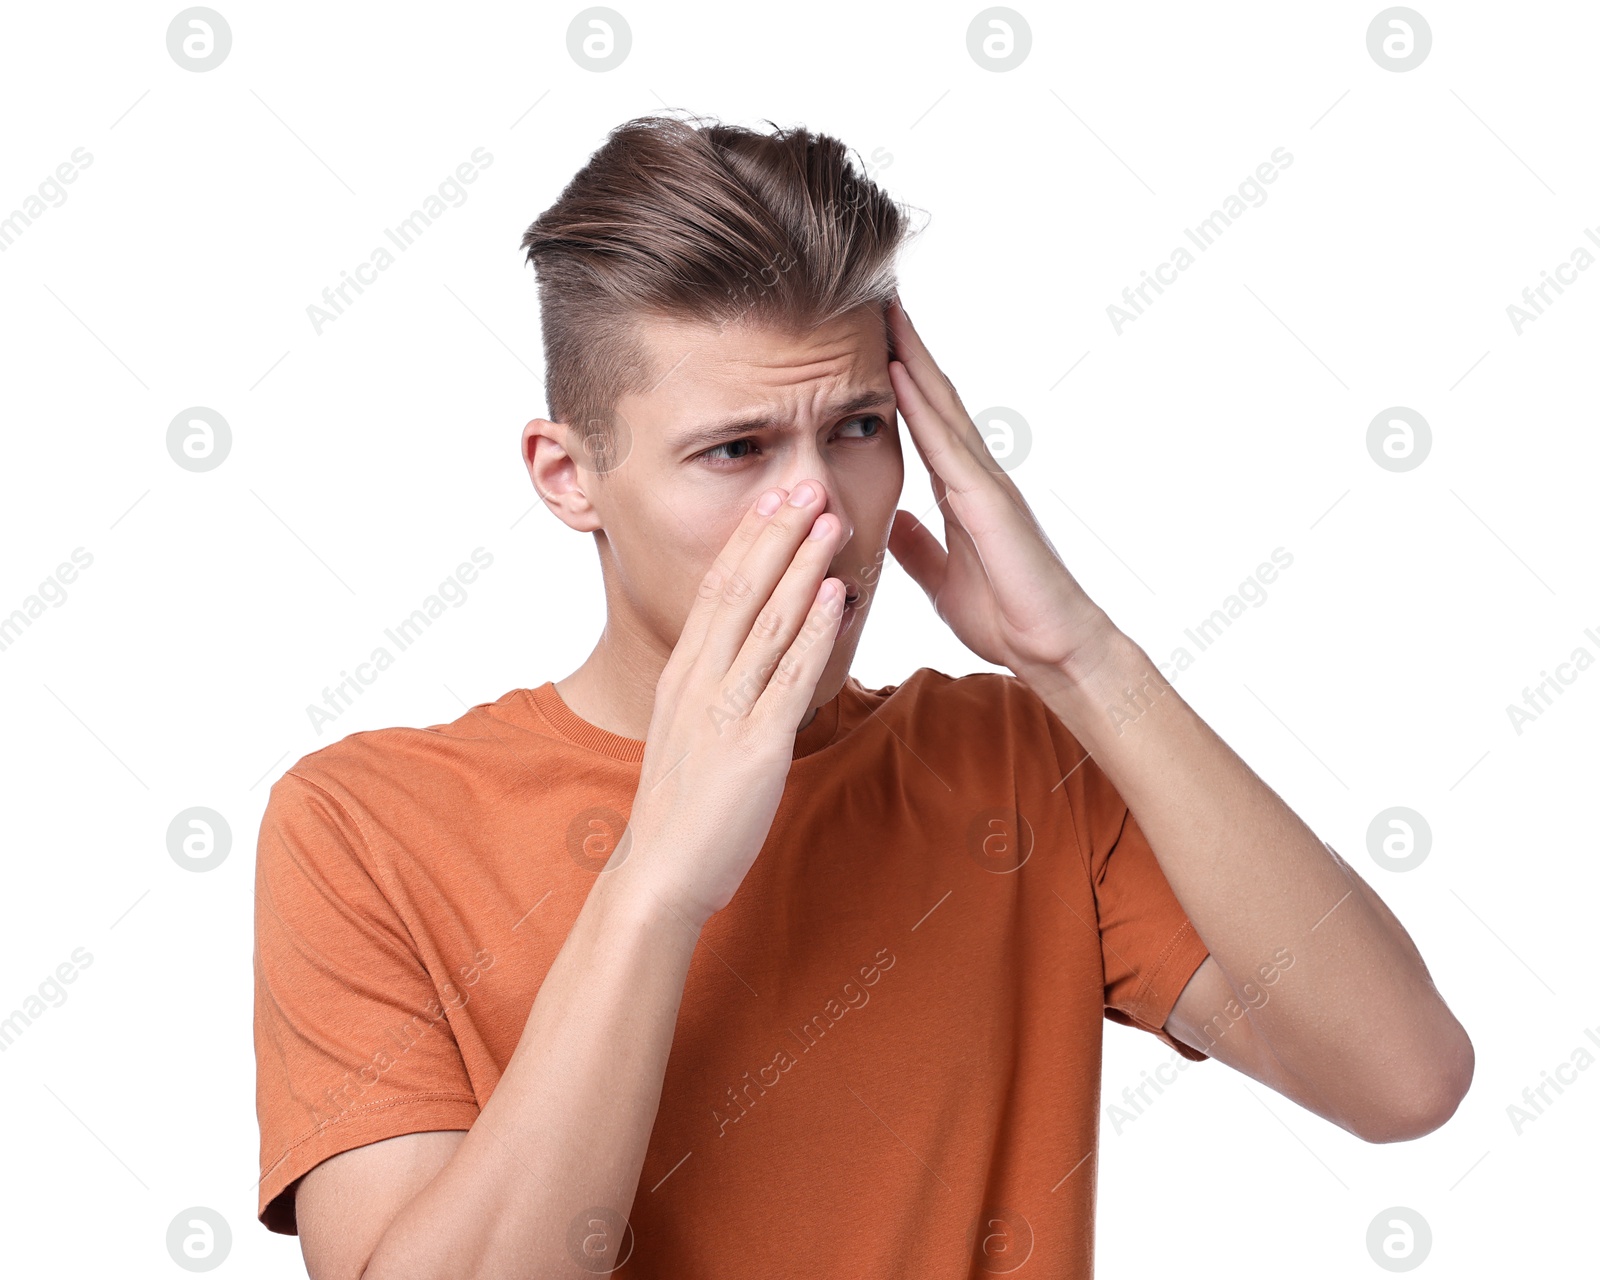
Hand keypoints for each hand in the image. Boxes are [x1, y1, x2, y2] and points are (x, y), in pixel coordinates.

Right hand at [619, 482, 848, 927]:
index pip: (716, 590)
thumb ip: (713, 690)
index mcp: (682, 675)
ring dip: (802, 566)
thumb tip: (742, 659)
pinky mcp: (754, 745)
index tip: (772, 499)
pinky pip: (788, 677)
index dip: (748, 540)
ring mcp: (724, 710)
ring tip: (829, 519)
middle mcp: (699, 681)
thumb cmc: (680, 810)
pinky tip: (836, 596)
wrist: (660, 873)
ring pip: (766, 622)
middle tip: (804, 485)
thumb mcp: (687, 732)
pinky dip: (813, 631)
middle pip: (738, 589)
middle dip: (775, 533)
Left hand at [883, 295, 1120, 681]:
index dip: (897, 379)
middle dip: (905, 347)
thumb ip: (919, 546)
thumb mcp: (941, 578)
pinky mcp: (990, 501)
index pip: (922, 421)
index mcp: (960, 492)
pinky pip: (947, 444)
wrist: (1053, 649)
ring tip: (884, 310)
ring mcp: (986, 482)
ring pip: (942, 405)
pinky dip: (922, 405)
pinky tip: (898, 372)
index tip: (867, 339)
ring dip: (911, 356)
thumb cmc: (1007, 617)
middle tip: (876, 297)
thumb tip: (893, 522)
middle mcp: (975, 475)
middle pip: (934, 396)